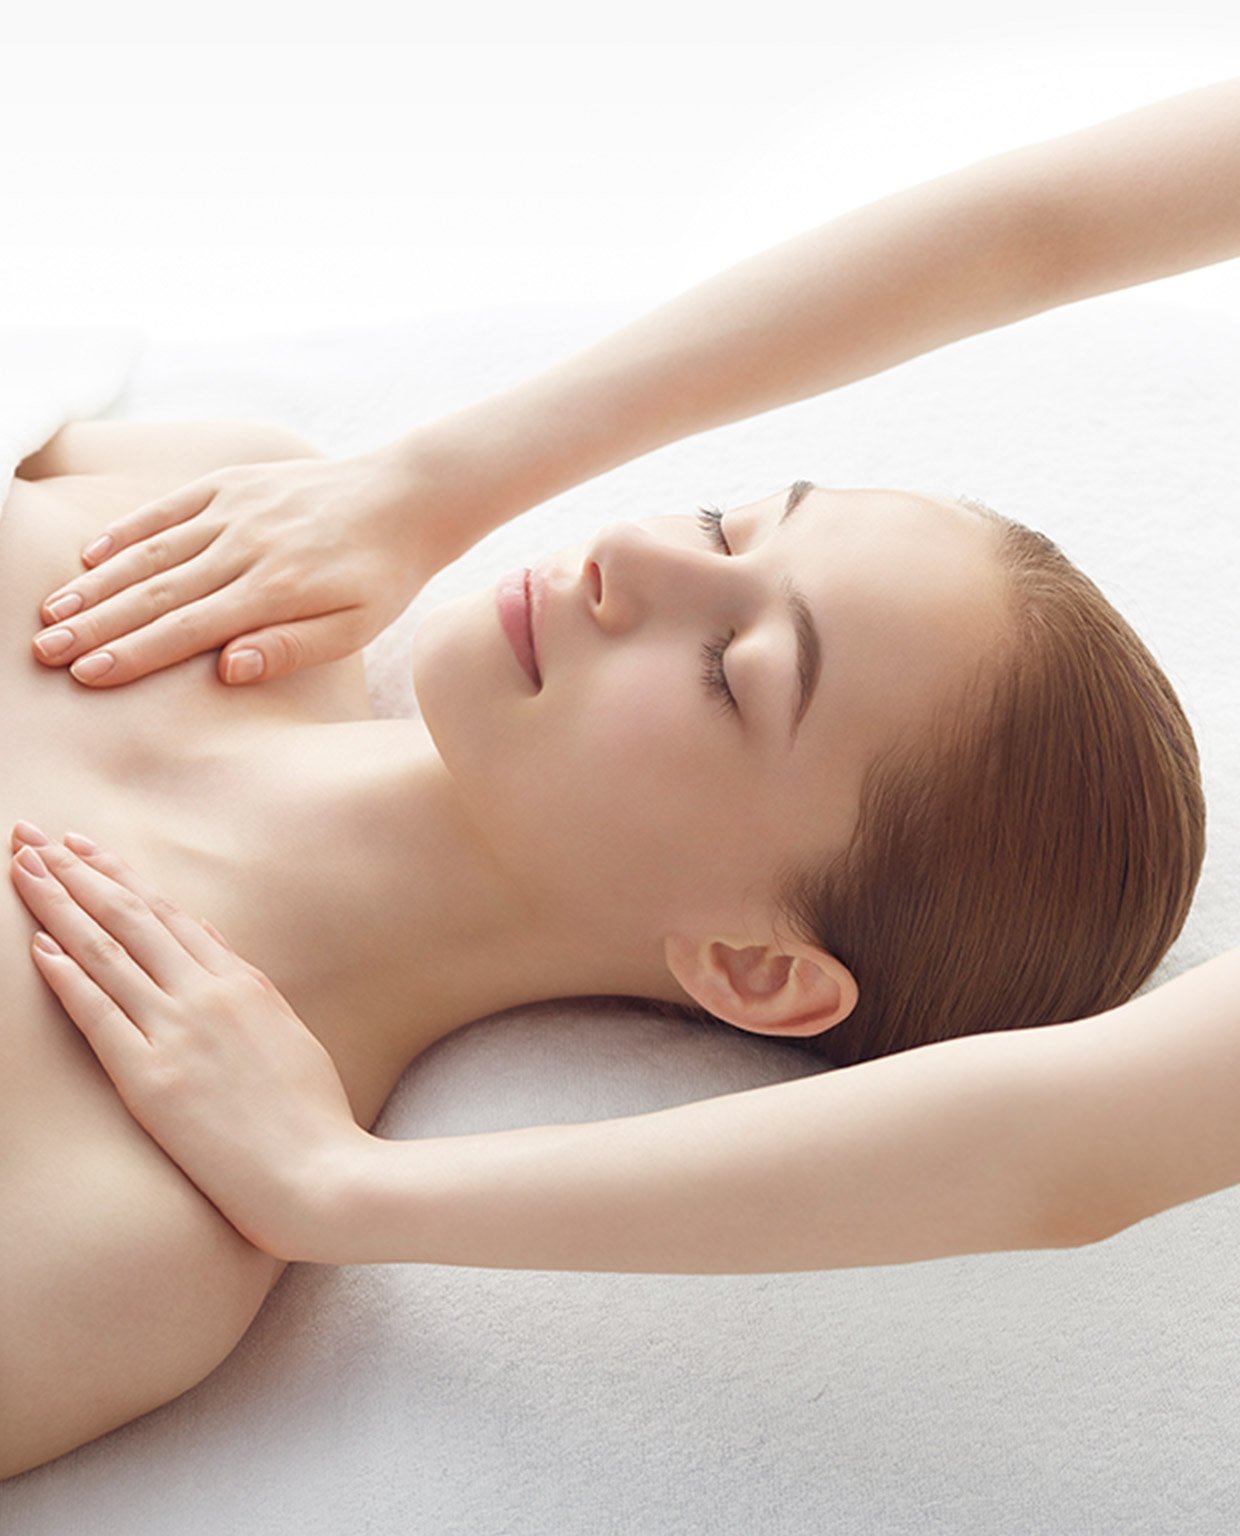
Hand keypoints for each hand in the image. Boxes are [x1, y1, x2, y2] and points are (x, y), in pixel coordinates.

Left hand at [8, 821, 369, 1261]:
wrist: (320, 1175)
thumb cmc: (312, 1117)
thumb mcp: (288, 1034)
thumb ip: (247, 988)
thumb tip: (210, 944)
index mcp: (244, 982)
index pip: (167, 914)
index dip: (120, 876)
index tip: (85, 847)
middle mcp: (208, 994)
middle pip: (129, 916)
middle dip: (77, 871)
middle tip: (33, 835)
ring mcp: (179, 1032)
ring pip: (106, 951)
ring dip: (59, 905)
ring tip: (23, 868)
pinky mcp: (153, 1079)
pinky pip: (99, 1014)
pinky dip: (65, 974)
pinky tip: (37, 944)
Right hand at [32, 449, 434, 688]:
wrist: (407, 496)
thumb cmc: (383, 575)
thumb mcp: (356, 627)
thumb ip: (292, 648)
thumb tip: (228, 669)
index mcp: (274, 589)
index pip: (187, 628)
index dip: (133, 653)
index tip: (86, 675)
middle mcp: (244, 546)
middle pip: (155, 592)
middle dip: (95, 624)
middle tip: (45, 651)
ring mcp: (234, 510)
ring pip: (151, 552)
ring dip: (97, 583)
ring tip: (53, 612)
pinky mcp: (232, 484)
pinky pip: (168, 509)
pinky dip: (127, 531)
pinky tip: (91, 556)